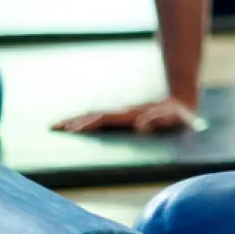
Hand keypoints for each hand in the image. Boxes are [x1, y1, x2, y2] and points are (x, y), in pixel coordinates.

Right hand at [54, 96, 201, 134]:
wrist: (181, 103)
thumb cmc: (178, 116)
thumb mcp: (173, 119)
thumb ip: (159, 121)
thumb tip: (140, 127)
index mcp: (130, 115)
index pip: (104, 119)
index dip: (88, 124)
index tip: (72, 130)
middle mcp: (122, 112)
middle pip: (93, 115)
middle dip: (73, 121)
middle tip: (53, 128)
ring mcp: (121, 113)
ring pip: (93, 115)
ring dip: (75, 120)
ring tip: (55, 126)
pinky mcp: (122, 117)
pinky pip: (99, 118)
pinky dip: (84, 121)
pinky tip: (74, 127)